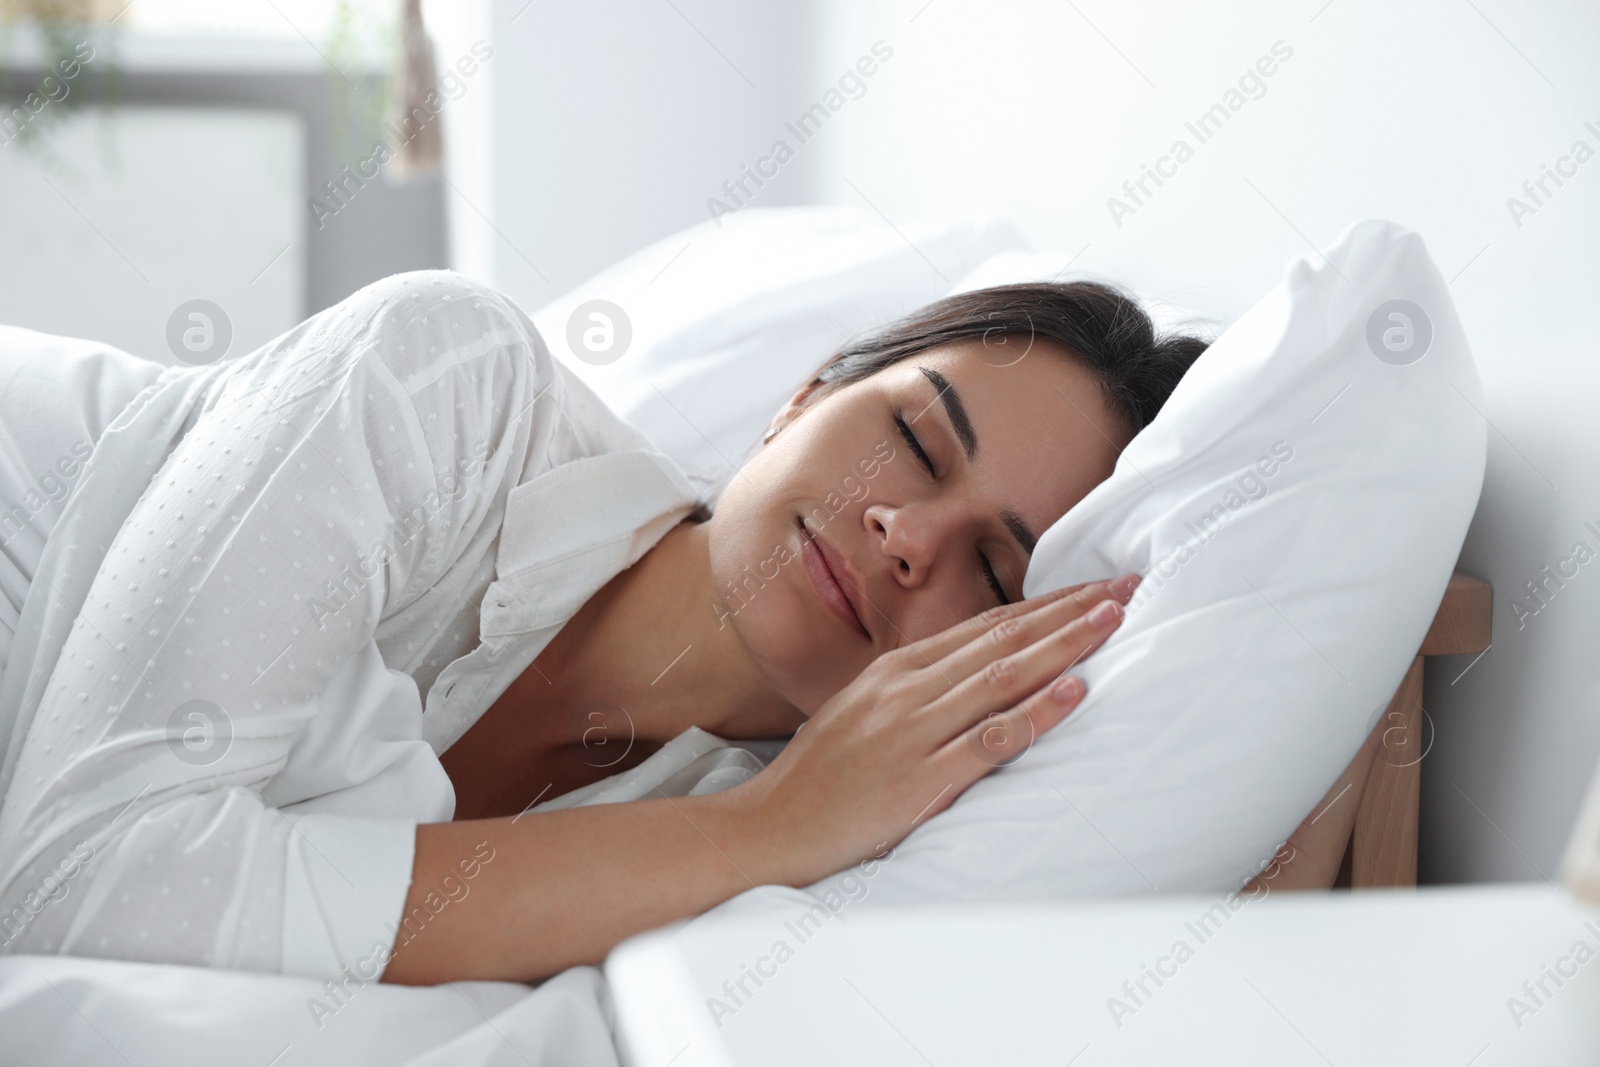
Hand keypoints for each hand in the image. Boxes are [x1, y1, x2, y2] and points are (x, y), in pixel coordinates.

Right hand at [732, 574, 1139, 884]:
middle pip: (1004, 639)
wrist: (770, 826)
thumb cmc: (819, 775)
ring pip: (1003, 677)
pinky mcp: (920, 780)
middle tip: (1124, 587)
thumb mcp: (862, 709)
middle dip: (1069, 611)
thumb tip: (971, 670)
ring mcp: (914, 731)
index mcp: (897, 669)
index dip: (1046, 603)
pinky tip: (1074, 691)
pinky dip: (1035, 713)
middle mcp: (908, 689)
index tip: (1092, 586)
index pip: (987, 625)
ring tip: (1112, 621)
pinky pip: (988, 740)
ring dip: (1064, 646)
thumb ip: (915, 688)